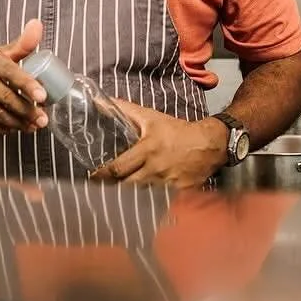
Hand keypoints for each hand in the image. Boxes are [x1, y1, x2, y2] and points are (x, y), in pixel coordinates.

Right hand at [0, 19, 47, 133]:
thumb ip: (20, 45)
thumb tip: (38, 26)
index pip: (10, 72)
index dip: (28, 85)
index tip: (43, 96)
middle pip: (5, 97)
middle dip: (27, 110)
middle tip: (42, 119)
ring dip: (16, 122)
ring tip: (32, 126)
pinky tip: (11, 129)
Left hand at [92, 101, 225, 188]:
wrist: (208, 143)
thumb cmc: (176, 130)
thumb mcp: (151, 117)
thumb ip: (126, 110)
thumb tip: (101, 100)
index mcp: (146, 150)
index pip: (118, 167)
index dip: (103, 173)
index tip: (92, 175)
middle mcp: (155, 169)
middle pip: (126, 184)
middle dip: (114, 185)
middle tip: (104, 183)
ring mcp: (167, 183)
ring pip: (140, 193)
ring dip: (130, 192)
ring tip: (120, 190)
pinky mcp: (178, 193)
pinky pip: (158, 200)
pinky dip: (149, 199)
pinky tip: (142, 199)